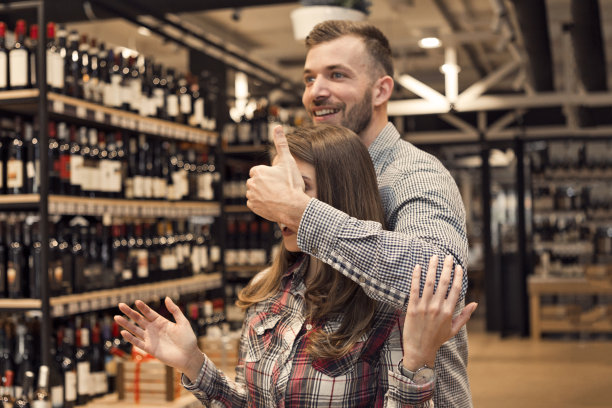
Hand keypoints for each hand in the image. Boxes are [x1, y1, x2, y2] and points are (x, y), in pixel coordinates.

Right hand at [114, 297, 203, 380]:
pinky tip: (124, 332)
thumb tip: (166, 298)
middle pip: (139, 319)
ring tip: (117, 317)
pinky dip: (130, 338)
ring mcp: (151, 339)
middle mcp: (154, 329)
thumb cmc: (188, 339)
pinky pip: (138, 342)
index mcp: (161, 322)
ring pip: (135, 329)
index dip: (143, 307)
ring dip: (126, 324)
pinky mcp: (149, 349)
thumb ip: (175, 310)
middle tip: (120, 305)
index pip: (149, 312)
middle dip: (129, 312)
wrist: (189, 356)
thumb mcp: (183, 322)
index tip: (136, 301)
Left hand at [246, 126, 310, 229]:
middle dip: (265, 184)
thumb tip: (278, 126)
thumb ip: (281, 143)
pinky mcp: (253, 207)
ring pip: (255, 192)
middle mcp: (251, 183)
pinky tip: (272, 203)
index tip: (279, 179)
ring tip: (276, 196)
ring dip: (262, 194)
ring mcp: (251, 196)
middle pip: (257, 181)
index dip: (270, 175)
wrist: (293, 207)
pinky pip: (254, 203)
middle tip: (279, 188)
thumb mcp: (288, 161)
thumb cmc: (291, 184)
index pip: (259, 171)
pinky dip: (261, 204)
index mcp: (258, 171)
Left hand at [401, 255, 477, 370]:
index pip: (456, 289)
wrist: (419, 350)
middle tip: (447, 256)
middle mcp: (437, 307)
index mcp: (448, 312)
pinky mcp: (412, 307)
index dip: (458, 276)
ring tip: (434, 257)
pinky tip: (418, 267)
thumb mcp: (454, 329)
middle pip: (443, 283)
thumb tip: (476, 303)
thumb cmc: (437, 340)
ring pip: (429, 283)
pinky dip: (416, 277)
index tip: (458, 266)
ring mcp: (424, 307)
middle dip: (446, 267)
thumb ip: (464, 315)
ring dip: (432, 268)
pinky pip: (414, 289)